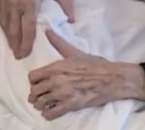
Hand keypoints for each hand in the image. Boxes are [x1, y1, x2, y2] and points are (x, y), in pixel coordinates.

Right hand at [0, 0, 73, 58]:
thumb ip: (64, 2)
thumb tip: (73, 19)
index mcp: (29, 1)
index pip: (27, 28)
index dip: (26, 43)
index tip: (25, 54)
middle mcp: (14, 2)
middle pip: (12, 29)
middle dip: (15, 44)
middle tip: (18, 55)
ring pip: (3, 22)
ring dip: (7, 35)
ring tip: (12, 44)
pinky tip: (3, 25)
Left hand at [28, 30, 144, 119]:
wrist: (112, 78)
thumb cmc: (95, 64)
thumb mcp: (76, 52)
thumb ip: (59, 43)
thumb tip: (47, 30)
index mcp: (56, 67)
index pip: (32, 77)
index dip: (34, 81)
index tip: (40, 83)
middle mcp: (57, 80)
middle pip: (34, 92)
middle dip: (36, 94)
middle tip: (43, 95)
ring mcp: (63, 94)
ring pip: (40, 104)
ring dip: (42, 105)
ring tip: (48, 103)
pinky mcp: (71, 105)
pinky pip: (50, 114)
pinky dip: (49, 114)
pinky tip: (54, 110)